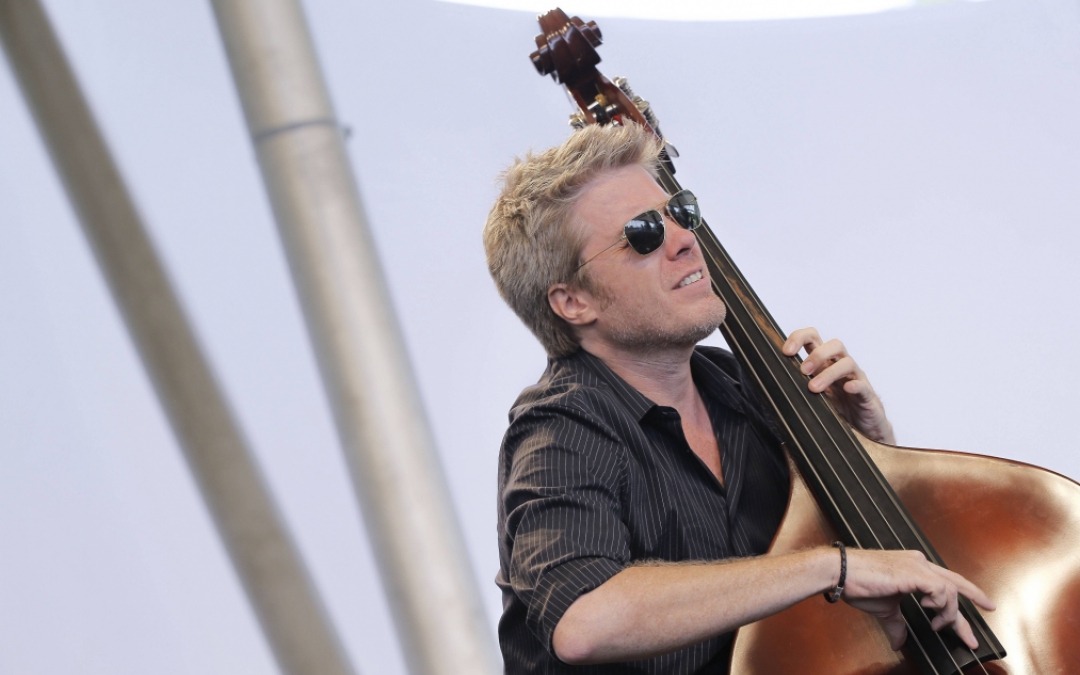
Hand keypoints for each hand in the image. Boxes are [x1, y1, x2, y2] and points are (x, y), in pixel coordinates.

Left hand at [782, 327, 894, 443]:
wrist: (863, 430)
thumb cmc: (835, 409)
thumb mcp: (811, 397)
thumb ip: (795, 388)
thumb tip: (765, 387)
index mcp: (825, 364)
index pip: (813, 339)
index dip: (799, 338)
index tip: (786, 351)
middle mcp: (841, 367)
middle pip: (834, 345)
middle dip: (817, 355)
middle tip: (802, 371)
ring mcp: (856, 379)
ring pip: (847, 363)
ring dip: (829, 373)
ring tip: (814, 388)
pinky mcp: (867, 396)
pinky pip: (863, 385)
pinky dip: (855, 385)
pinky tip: (846, 389)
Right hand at [840, 548, 995, 650]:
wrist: (841, 572)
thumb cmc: (857, 584)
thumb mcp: (884, 609)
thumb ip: (897, 624)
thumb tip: (899, 643)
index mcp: (913, 567)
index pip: (945, 583)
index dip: (964, 597)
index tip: (979, 608)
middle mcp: (919, 563)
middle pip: (956, 583)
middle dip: (975, 599)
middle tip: (986, 615)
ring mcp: (917, 566)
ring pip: (950, 590)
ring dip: (949, 613)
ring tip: (937, 625)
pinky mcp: (913, 573)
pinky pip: (940, 589)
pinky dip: (939, 604)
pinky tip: (928, 609)